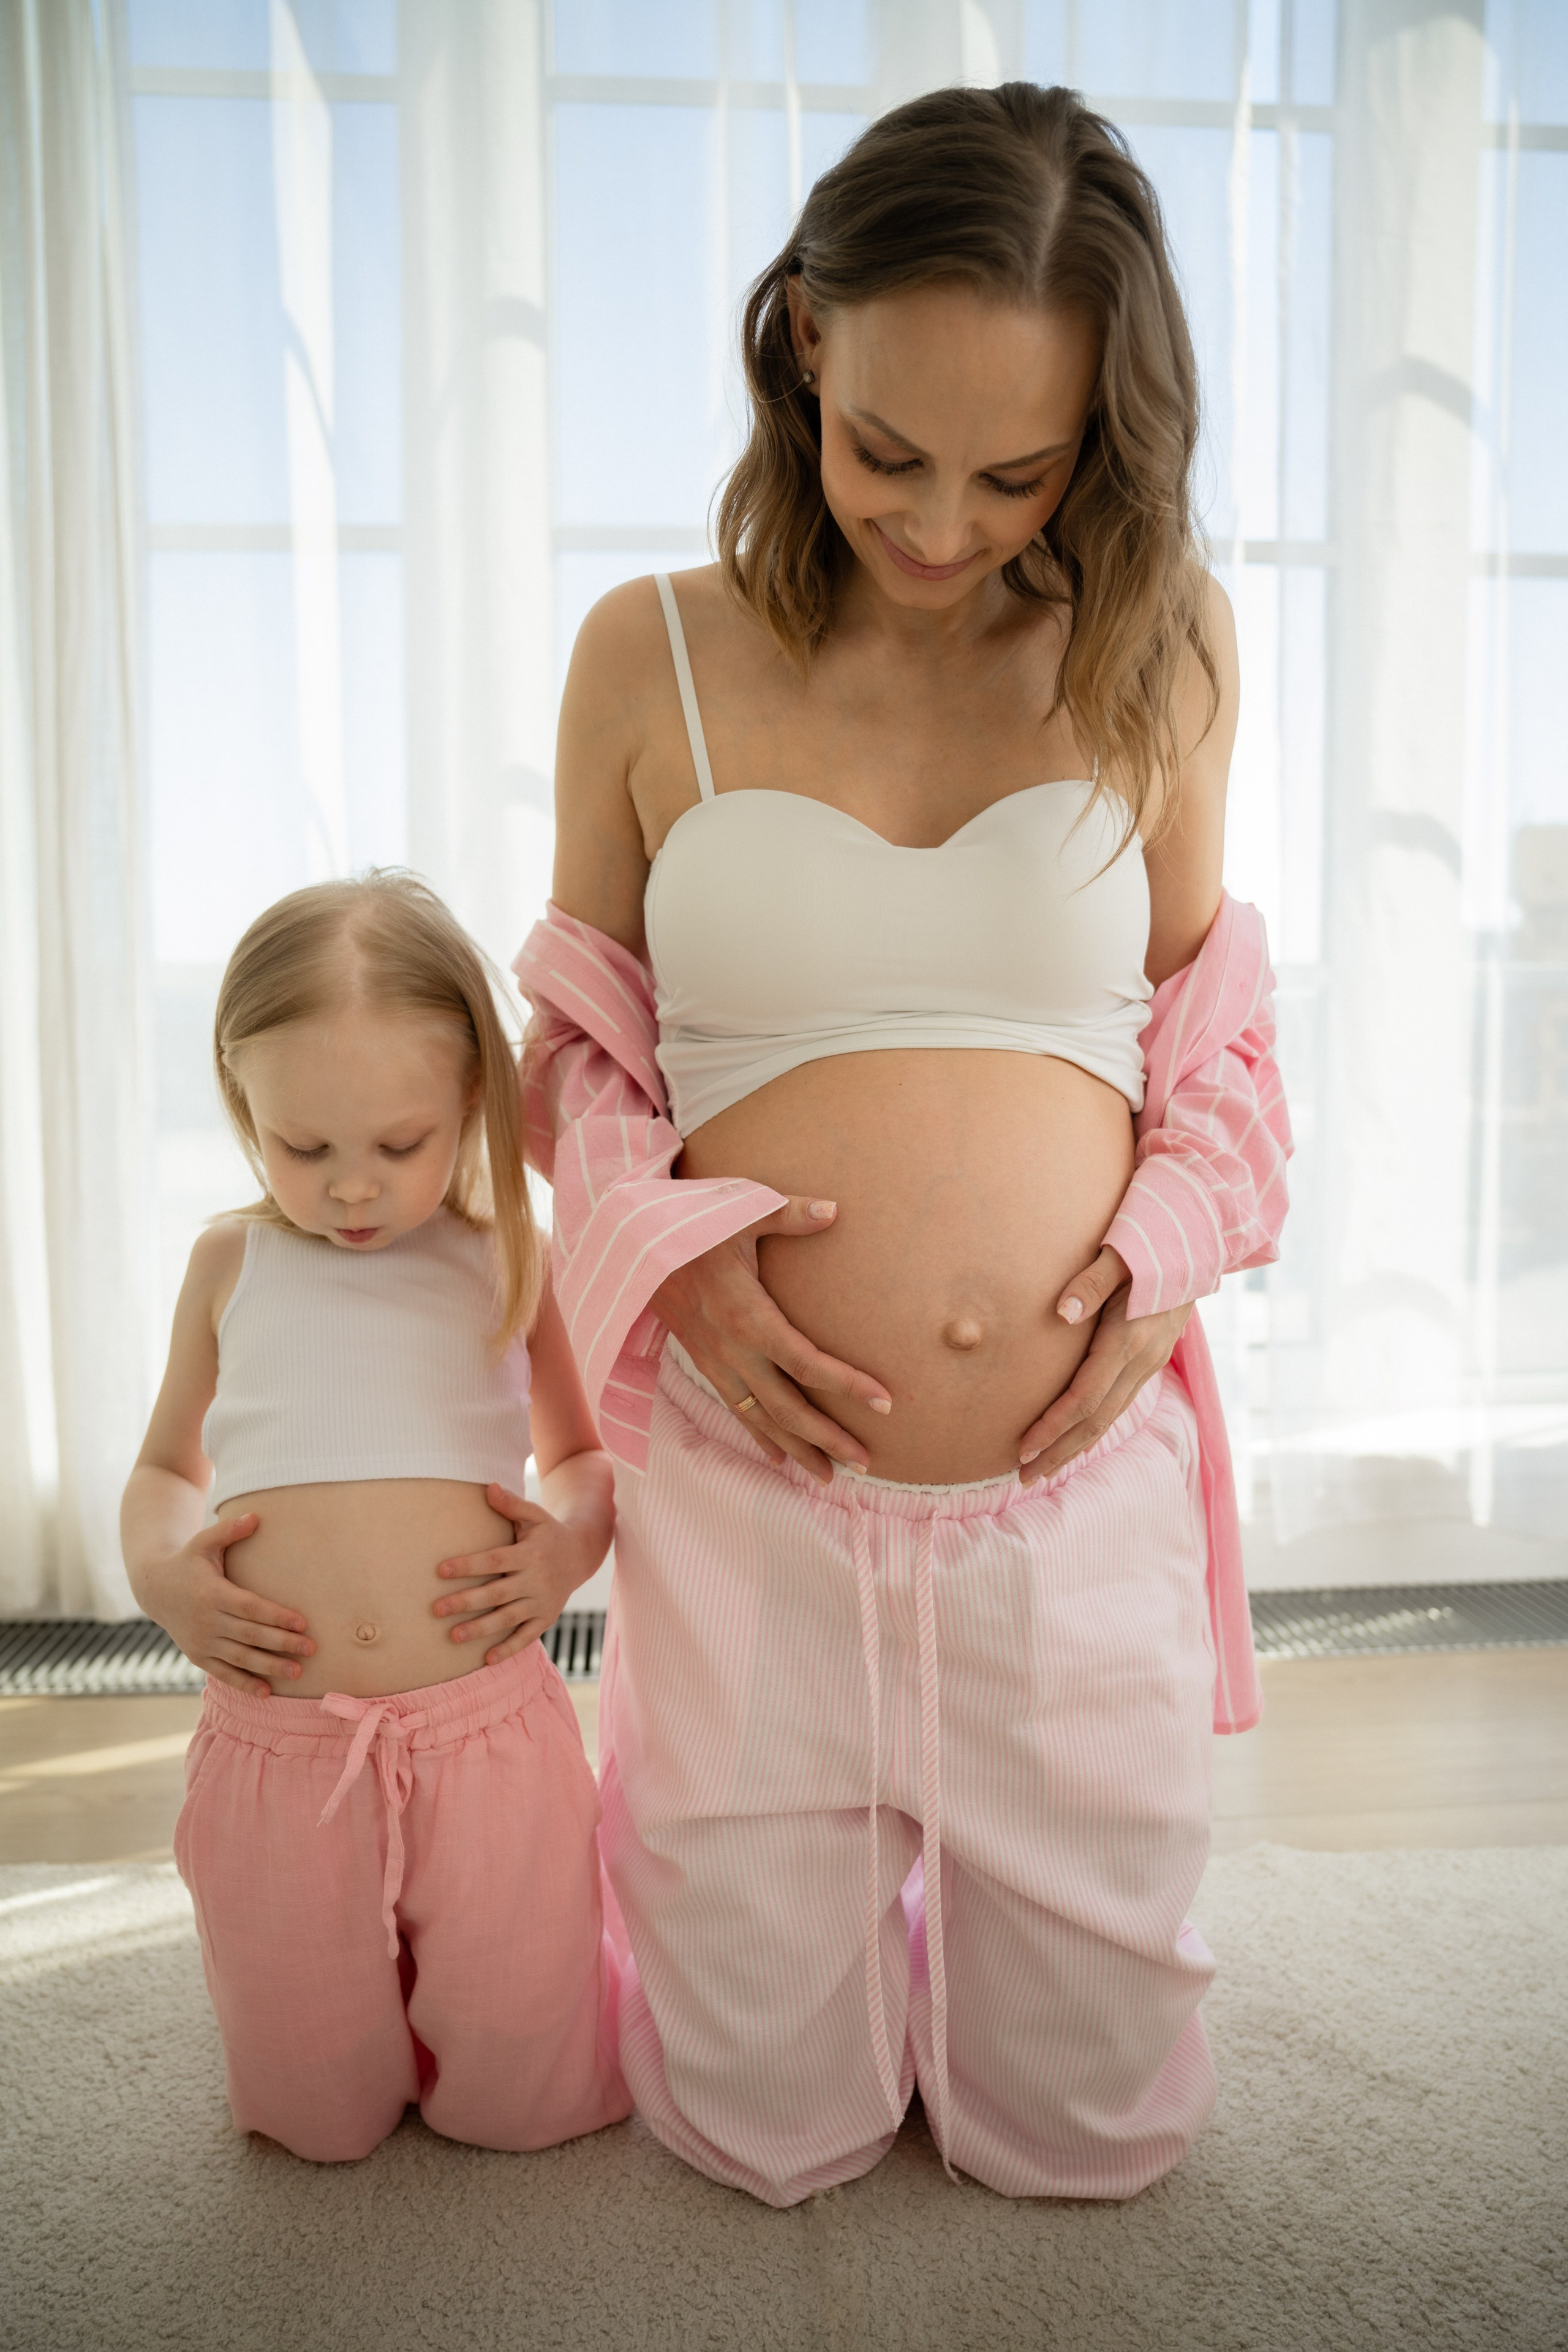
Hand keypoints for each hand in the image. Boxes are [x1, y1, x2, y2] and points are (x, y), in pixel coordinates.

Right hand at [137, 1514, 315, 1693]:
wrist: (155, 1588)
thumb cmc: (188, 1561)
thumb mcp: (204, 1541)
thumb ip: (229, 1530)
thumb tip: (256, 1516)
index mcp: (212, 1593)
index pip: (250, 1608)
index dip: (276, 1616)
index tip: (302, 1622)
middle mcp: (206, 1621)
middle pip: (250, 1635)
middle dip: (281, 1644)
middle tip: (311, 1649)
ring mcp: (201, 1642)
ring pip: (239, 1658)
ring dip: (269, 1667)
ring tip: (298, 1673)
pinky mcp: (197, 1656)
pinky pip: (223, 1673)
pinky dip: (243, 1683)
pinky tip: (266, 1692)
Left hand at [434, 1483, 596, 1665]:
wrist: (581, 1554)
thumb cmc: (547, 1533)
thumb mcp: (534, 1515)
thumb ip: (511, 1505)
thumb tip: (488, 1488)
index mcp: (529, 1554)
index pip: (494, 1561)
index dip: (468, 1565)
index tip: (440, 1569)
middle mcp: (536, 1580)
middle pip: (496, 1593)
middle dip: (466, 1602)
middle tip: (436, 1609)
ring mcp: (542, 1601)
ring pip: (508, 1618)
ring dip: (481, 1628)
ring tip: (453, 1636)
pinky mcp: (546, 1618)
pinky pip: (527, 1637)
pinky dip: (509, 1649)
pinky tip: (487, 1659)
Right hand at [649, 1195, 890, 1483]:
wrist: (633, 1245)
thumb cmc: (691, 1225)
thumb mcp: (739, 1212)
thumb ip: (789, 1216)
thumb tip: (834, 1210)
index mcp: (748, 1317)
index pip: (807, 1363)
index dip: (847, 1385)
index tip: (884, 1402)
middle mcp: (732, 1350)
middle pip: (787, 1408)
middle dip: (827, 1438)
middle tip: (865, 1462)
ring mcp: (715, 1362)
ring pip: (760, 1419)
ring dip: (796, 1449)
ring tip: (828, 1476)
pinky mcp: (703, 1364)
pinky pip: (734, 1409)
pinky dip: (758, 1436)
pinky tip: (778, 1458)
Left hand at [1017, 1247, 1191, 1484]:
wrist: (1201, 1241)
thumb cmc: (1153, 1240)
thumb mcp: (1121, 1253)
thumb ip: (1092, 1282)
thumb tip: (1062, 1312)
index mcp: (1130, 1340)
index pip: (1084, 1398)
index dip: (1053, 1427)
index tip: (1022, 1450)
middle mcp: (1143, 1360)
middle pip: (1097, 1421)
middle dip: (1060, 1452)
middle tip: (1024, 1478)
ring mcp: (1151, 1362)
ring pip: (1111, 1417)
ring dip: (1076, 1446)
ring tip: (1044, 1468)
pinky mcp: (1152, 1358)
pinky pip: (1120, 1403)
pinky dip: (1094, 1426)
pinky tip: (1076, 1437)